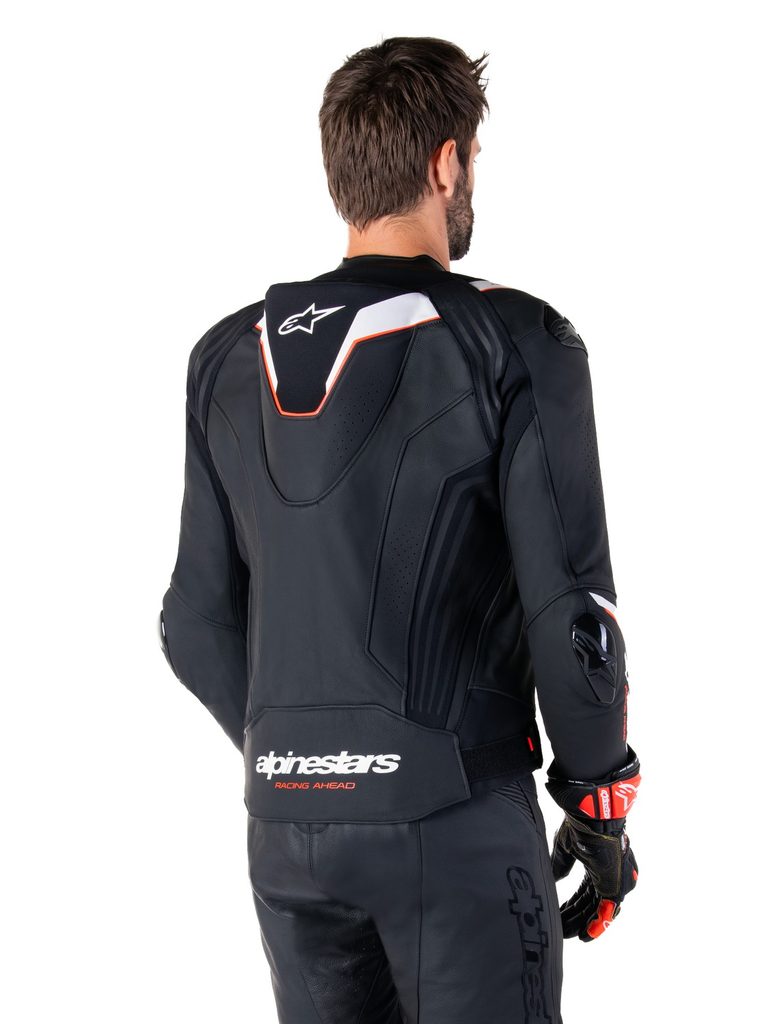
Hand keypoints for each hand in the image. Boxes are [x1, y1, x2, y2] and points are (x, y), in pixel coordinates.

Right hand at [551, 813, 637, 940]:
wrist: (593, 821)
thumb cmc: (580, 827)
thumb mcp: (565, 848)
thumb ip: (560, 866)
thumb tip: (551, 879)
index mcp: (598, 864)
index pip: (584, 891)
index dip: (572, 904)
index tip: (559, 913)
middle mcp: (609, 876)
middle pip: (589, 902)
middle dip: (574, 916)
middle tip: (560, 927)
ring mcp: (615, 883)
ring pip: (596, 909)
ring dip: (581, 922)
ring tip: (566, 934)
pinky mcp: (617, 887)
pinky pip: (606, 911)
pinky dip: (595, 925)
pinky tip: (584, 936)